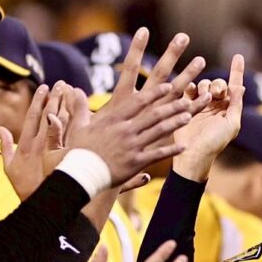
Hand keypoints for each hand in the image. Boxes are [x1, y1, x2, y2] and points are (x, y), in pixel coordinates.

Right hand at [0, 81, 73, 200]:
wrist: (42, 204)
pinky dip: (75, 122)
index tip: (43, 87)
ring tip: (70, 91)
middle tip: (61, 83)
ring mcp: (53, 150)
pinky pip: (71, 136)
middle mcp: (40, 144)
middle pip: (48, 116)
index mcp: (25, 145)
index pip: (33, 117)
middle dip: (54, 98)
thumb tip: (2, 129)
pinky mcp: (64, 157)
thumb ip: (6, 148)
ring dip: (65, 106)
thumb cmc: (26, 188)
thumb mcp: (10, 168)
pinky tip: (81, 111)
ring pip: (60, 123)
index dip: (38, 101)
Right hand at [69, 29, 210, 186]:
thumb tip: (73, 90)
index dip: (155, 93)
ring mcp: (132, 146)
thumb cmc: (79, 151)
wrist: (80, 175)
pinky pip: (157, 155)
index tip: (168, 86)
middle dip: (171, 105)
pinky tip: (183, 146)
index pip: (138, 102)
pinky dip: (171, 150)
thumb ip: (80, 107)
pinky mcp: (135, 163)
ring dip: (175, 123)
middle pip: (153, 114)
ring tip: (188, 117)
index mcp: (113, 119)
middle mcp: (125, 130)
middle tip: (186, 99)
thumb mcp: (79, 126)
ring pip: (158, 131)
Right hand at [172, 54, 245, 181]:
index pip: (234, 85)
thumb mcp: (231, 124)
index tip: (237, 56)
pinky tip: (191, 91)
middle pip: (218, 83)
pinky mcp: (185, 106)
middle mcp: (215, 105)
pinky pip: (188, 90)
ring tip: (204, 97)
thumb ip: (236, 105)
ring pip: (204, 84)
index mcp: (228, 109)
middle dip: (219, 84)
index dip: (236, 70)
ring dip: (205, 87)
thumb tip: (241, 87)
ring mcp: (200, 105)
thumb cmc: (215, 142)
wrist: (192, 153)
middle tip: (217, 94)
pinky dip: (191, 88)